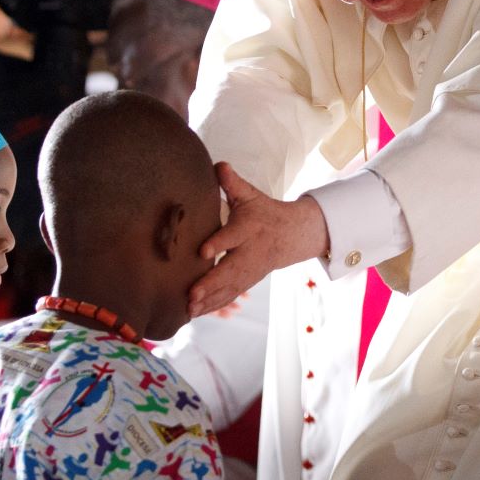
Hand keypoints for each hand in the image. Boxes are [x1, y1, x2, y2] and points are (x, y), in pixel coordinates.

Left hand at [187, 162, 329, 316]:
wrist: (291, 235)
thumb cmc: (263, 212)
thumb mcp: (250, 195)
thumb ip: (232, 183)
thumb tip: (218, 164)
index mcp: (248, 229)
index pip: (232, 236)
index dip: (218, 244)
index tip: (202, 251)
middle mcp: (249, 253)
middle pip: (230, 271)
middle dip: (210, 284)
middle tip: (191, 294)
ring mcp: (249, 271)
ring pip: (228, 289)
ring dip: (208, 301)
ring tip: (188, 309)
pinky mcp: (246, 282)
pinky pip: (229, 297)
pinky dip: (213, 307)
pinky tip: (194, 314)